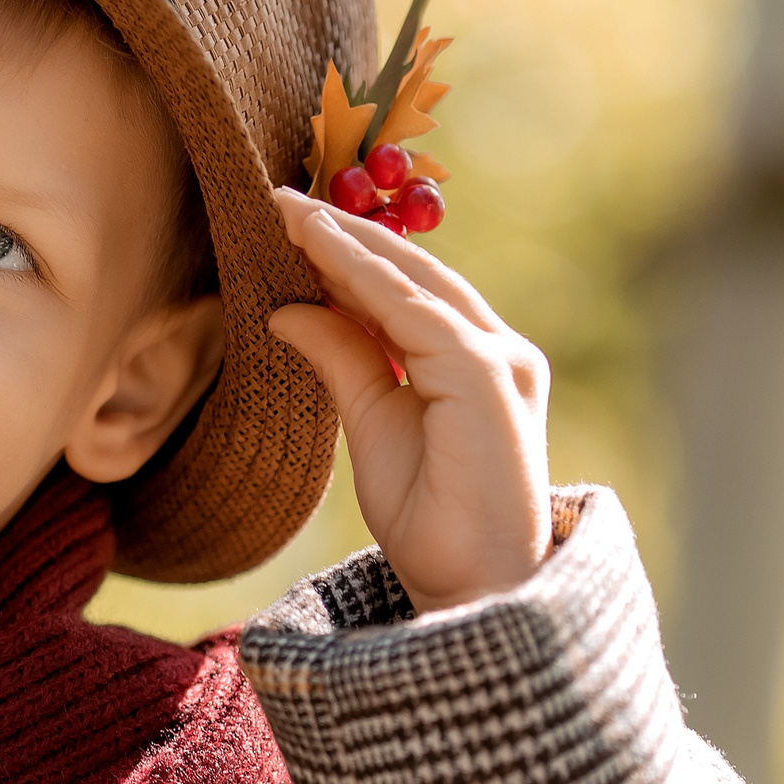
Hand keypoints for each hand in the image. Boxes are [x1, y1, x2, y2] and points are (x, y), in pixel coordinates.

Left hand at [267, 186, 550, 610]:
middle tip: (282, 198)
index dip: (350, 256)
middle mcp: (500, 350)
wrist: (473, 586)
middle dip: (347, 233)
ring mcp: (500, 358)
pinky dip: (360, 272)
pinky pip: (409, 308)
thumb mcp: (370, 424)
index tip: (292, 223)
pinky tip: (316, 244)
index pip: (409, 294)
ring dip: (346, 240)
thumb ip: (343, 361)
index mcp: (479, 363)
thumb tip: (287, 310)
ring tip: (289, 209)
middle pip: (415, 273)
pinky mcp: (485, 372)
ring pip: (410, 281)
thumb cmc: (431, 519)